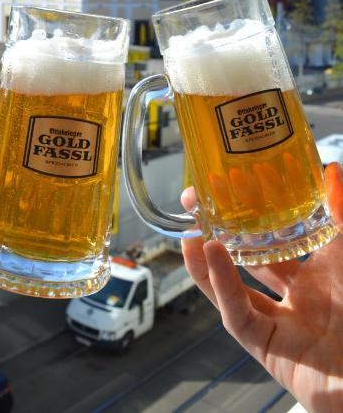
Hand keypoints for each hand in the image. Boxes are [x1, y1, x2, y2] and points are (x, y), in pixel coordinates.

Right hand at [181, 163, 342, 412]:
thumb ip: (340, 213)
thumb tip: (332, 168)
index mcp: (313, 276)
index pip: (271, 240)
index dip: (247, 214)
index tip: (228, 186)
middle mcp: (291, 298)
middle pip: (244, 262)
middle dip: (217, 234)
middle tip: (195, 207)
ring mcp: (277, 324)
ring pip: (230, 290)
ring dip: (206, 262)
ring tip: (188, 233)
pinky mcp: (266, 347)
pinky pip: (238, 315)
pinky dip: (222, 284)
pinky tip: (209, 256)